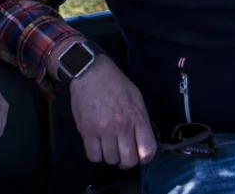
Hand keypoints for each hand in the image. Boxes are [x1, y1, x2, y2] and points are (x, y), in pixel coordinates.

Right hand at [69, 55, 156, 169]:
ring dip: (110, 156)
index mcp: (137, 116)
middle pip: (128, 160)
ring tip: (109, 145)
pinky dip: (96, 154)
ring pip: (110, 160)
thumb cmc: (115, 83)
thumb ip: (141, 121)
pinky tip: (98, 145)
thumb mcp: (136, 98)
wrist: (90, 72)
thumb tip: (142, 143)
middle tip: (123, 154)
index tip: (140, 155)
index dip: (145, 158)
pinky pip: (93, 156)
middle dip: (127, 161)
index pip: (147, 151)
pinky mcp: (86, 131)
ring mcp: (103, 129)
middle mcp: (121, 125)